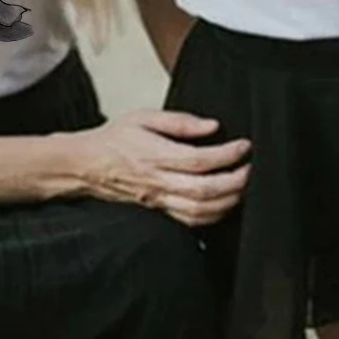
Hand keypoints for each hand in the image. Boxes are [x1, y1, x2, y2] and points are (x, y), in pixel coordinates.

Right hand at [70, 110, 250, 226]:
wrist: (87, 165)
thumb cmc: (115, 139)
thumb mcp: (143, 117)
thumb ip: (179, 121)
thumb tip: (211, 126)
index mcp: (156, 155)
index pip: (200, 159)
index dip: (227, 155)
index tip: (244, 146)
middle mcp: (159, 182)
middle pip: (205, 190)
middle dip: (236, 181)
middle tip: (251, 168)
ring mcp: (159, 201)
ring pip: (201, 211)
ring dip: (229, 201)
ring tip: (243, 186)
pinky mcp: (160, 211)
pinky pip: (191, 221)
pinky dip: (213, 216)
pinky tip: (224, 205)